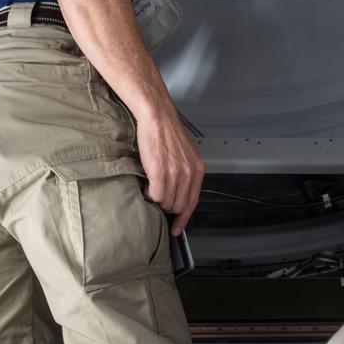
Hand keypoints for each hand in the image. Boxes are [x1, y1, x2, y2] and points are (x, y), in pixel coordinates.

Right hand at [135, 110, 204, 235]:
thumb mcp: (184, 153)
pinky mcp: (160, 171)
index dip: (183, 219)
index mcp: (197, 168)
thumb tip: (177, 191)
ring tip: (150, 187)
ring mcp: (175, 172)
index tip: (176, 228)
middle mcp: (189, 172)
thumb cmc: (167, 131)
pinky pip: (155, 195)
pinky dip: (148, 194)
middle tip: (156, 198)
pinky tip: (146, 185)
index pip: (192, 202)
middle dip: (166, 207)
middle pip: (178, 206)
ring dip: (156, 199)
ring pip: (165, 202)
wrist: (156, 115)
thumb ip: (185, 172)